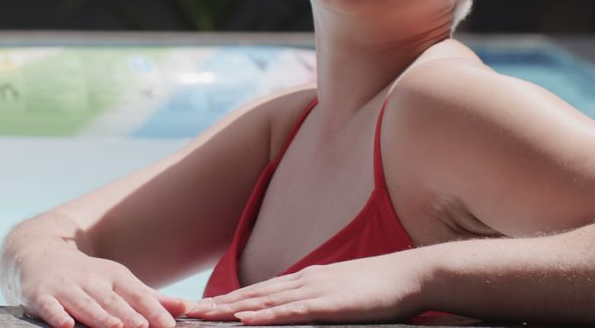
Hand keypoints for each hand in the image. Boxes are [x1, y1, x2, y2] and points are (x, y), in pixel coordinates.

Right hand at [13, 245, 189, 327]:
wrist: (39, 253)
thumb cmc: (89, 276)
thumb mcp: (119, 281)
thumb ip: (151, 298)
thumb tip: (188, 308)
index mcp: (113, 276)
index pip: (136, 294)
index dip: (152, 309)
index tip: (168, 325)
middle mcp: (91, 280)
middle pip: (112, 300)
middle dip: (128, 315)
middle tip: (143, 327)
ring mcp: (65, 288)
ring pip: (84, 304)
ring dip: (98, 315)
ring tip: (115, 327)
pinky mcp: (41, 296)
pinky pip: (50, 307)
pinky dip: (57, 316)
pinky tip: (66, 326)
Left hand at [184, 252, 428, 324]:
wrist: (411, 275)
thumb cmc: (379, 290)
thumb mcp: (338, 296)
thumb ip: (313, 305)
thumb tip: (292, 316)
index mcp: (302, 281)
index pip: (255, 292)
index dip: (224, 300)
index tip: (196, 308)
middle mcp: (301, 281)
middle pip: (250, 295)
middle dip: (216, 305)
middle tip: (184, 313)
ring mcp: (315, 291)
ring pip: (264, 302)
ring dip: (230, 309)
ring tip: (202, 316)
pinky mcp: (331, 304)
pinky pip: (293, 312)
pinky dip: (266, 316)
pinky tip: (246, 320)